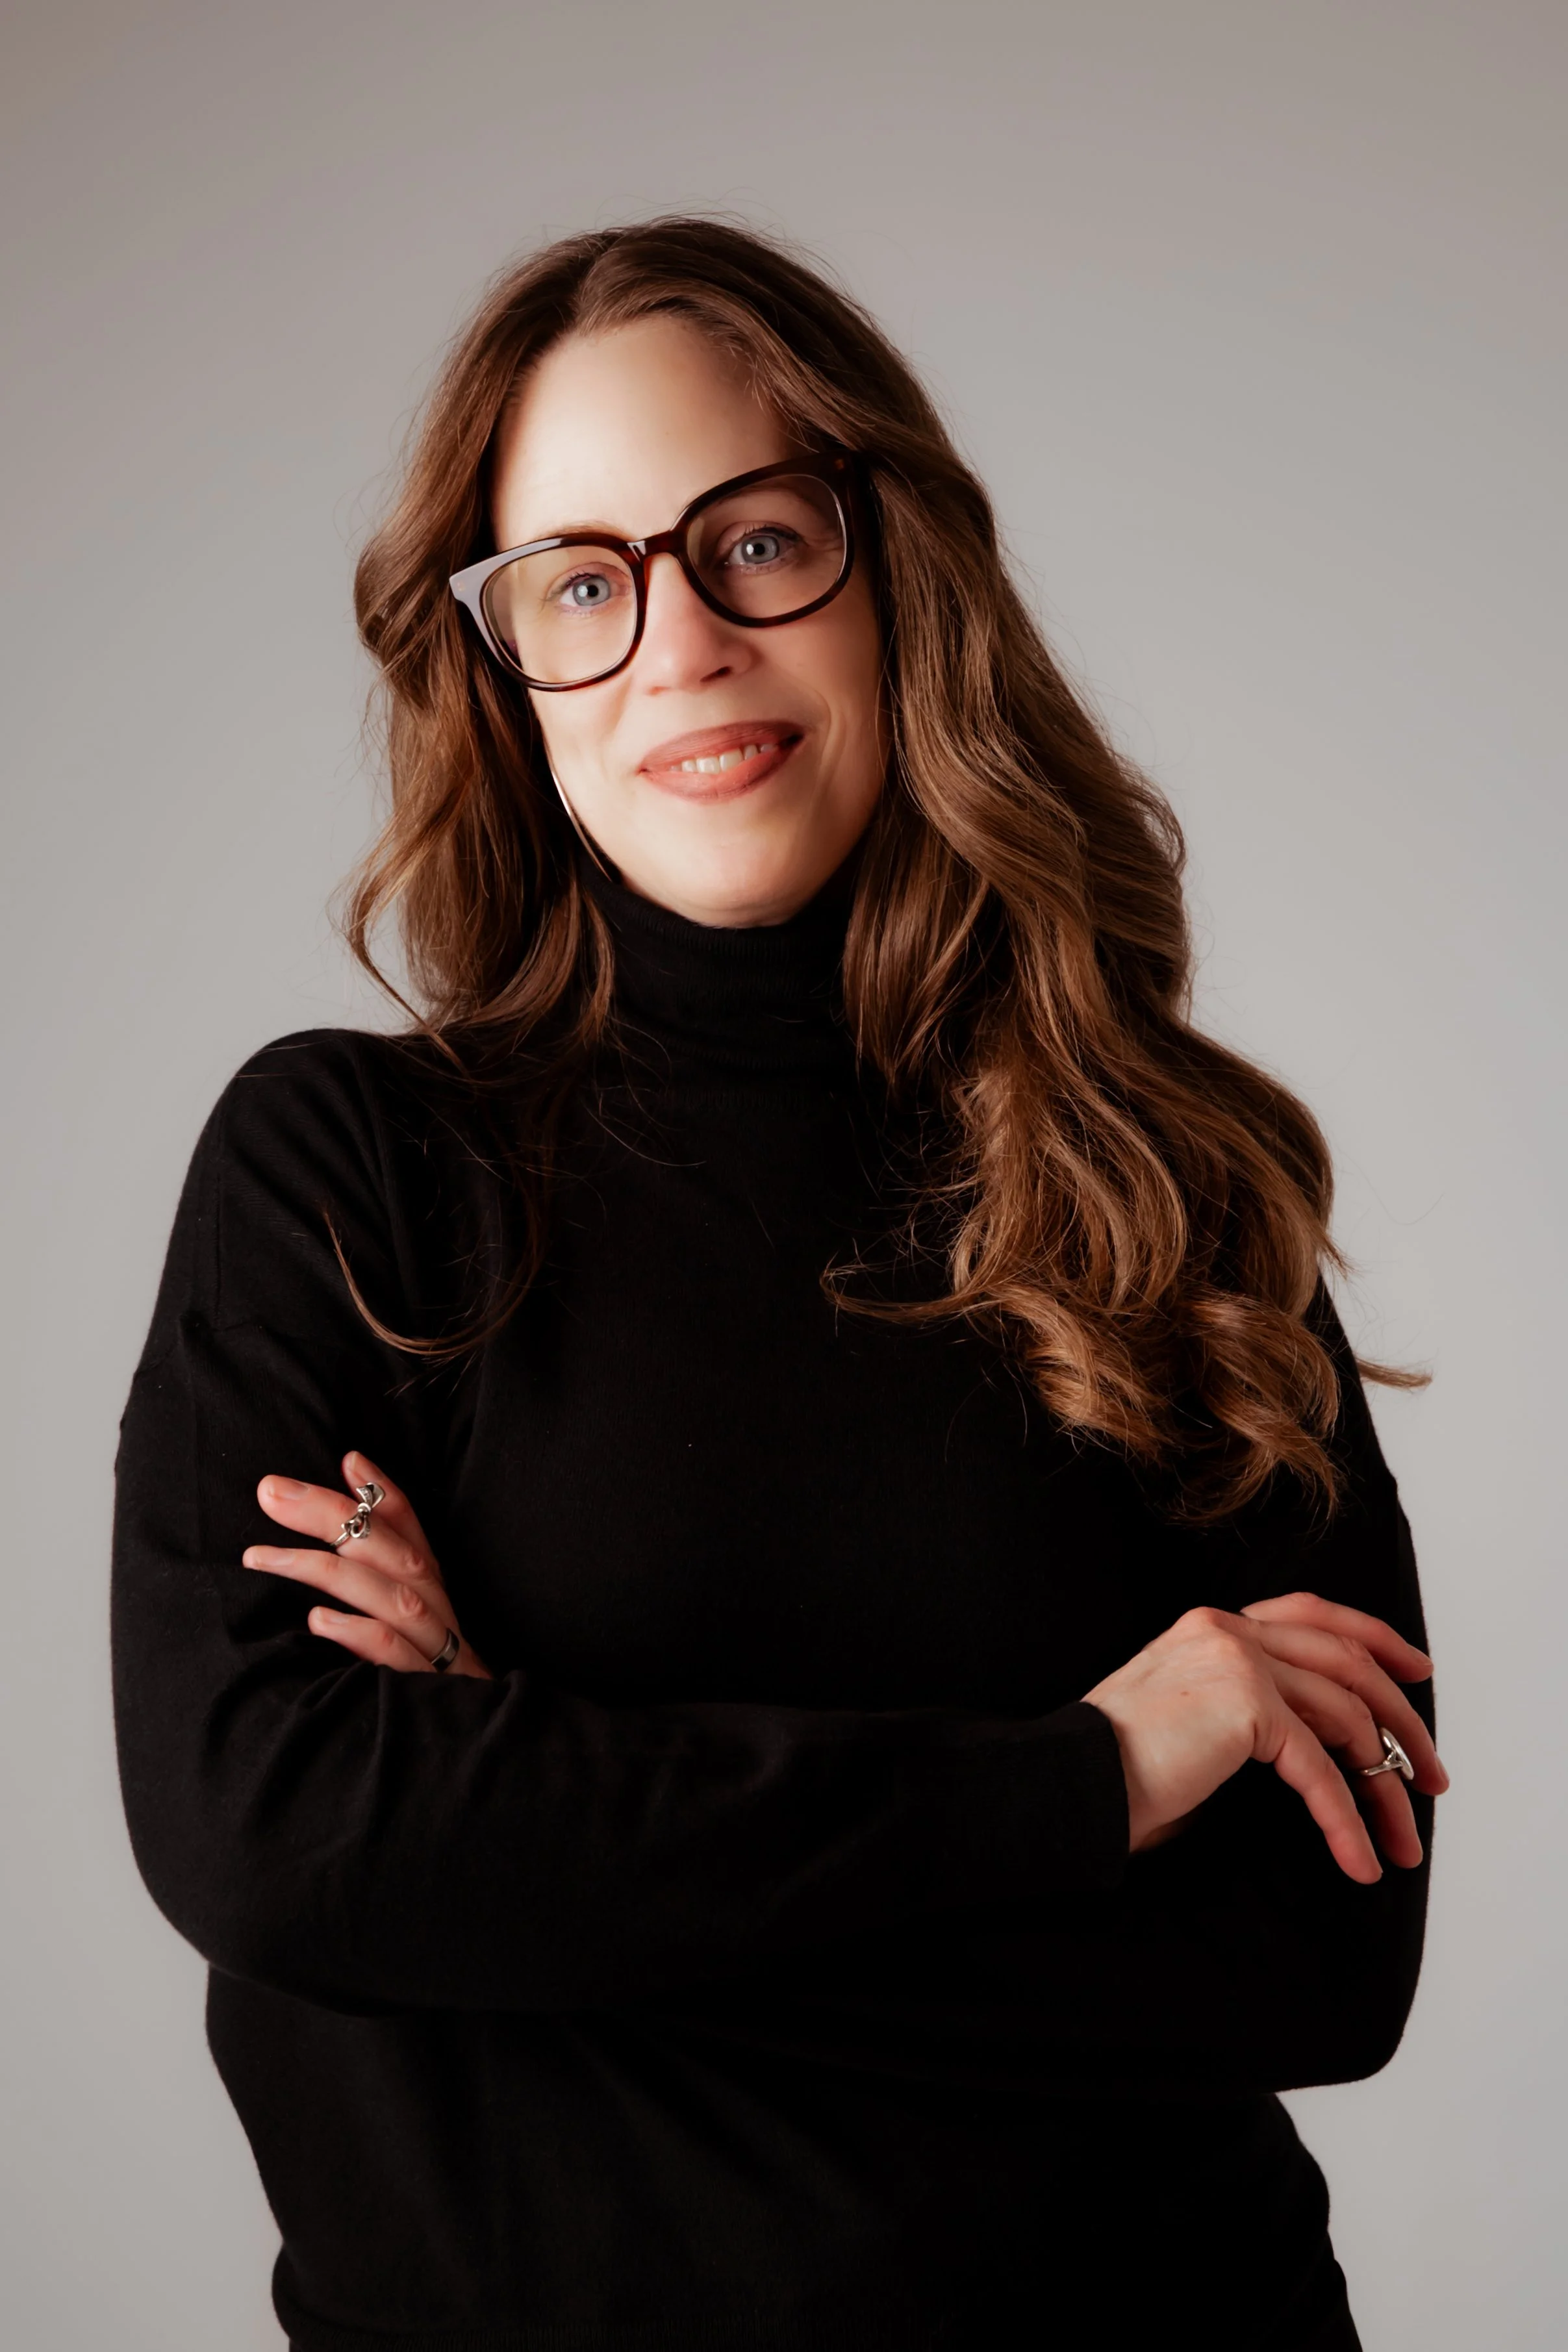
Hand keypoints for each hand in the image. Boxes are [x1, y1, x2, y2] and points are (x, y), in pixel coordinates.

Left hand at [242, 1452, 490, 1677]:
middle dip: (333, 1515)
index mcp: (432, 1594)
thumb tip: (338, 1509)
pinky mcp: (429, 1695)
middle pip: (394, 1553)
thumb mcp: (399, 1629)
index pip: (413, 1530)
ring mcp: (437, 1654)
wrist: (469, 1759)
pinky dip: (361, 1635)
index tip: (347, 1457)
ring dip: (327, 1569)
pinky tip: (317, 1622)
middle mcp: (439, 1614)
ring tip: (260, 1556)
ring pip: (393, 1597)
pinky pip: (397, 1658)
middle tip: (271, 1490)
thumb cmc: (423, 1687)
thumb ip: (372, 1581)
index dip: (384, 1492)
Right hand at [1084, 1592, 1446, 1883]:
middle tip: (1434, 1777)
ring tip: (1403, 1844)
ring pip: (1346, 1715)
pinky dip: (1346, 1822)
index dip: (1374, 1636)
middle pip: (1347, 1659)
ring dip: (1386, 1787)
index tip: (1416, 1669)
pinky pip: (1320, 1770)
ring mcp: (1236, 1658)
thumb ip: (1252, 1711)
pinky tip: (1360, 1862)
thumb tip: (1328, 1746)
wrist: (1071, 1784)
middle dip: (1402, 1722)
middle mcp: (1227, 1630)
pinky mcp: (1245, 1704)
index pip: (1312, 1613)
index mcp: (1211, 1625)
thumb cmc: (1120, 1771)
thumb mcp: (1195, 1723)